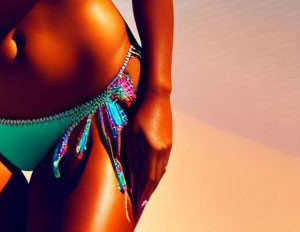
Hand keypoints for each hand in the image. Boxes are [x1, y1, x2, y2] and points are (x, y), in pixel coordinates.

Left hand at [124, 89, 171, 222]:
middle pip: (156, 177)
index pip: (148, 176)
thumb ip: (132, 154)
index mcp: (153, 148)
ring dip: (153, 183)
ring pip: (160, 171)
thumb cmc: (140, 111)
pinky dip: (157, 173)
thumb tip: (131, 173)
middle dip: (147, 191)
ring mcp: (168, 146)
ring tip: (146, 193)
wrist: (157, 96)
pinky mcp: (169, 142)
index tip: (137, 201)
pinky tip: (153, 176)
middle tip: (141, 202)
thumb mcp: (131, 132)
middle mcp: (163, 150)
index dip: (142, 190)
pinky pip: (163, 163)